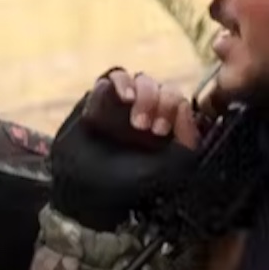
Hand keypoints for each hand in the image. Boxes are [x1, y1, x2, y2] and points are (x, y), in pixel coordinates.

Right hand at [47, 70, 203, 231]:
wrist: (82, 192)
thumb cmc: (125, 188)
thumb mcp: (167, 172)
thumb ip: (186, 142)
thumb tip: (185, 108)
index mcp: (169, 133)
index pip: (181, 104)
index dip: (174, 109)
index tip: (161, 131)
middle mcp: (149, 116)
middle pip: (164, 89)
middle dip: (159, 102)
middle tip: (144, 127)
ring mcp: (124, 106)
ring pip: (142, 80)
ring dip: (143, 91)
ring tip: (131, 108)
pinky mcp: (100, 98)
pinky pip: (113, 77)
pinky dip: (120, 82)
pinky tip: (121, 97)